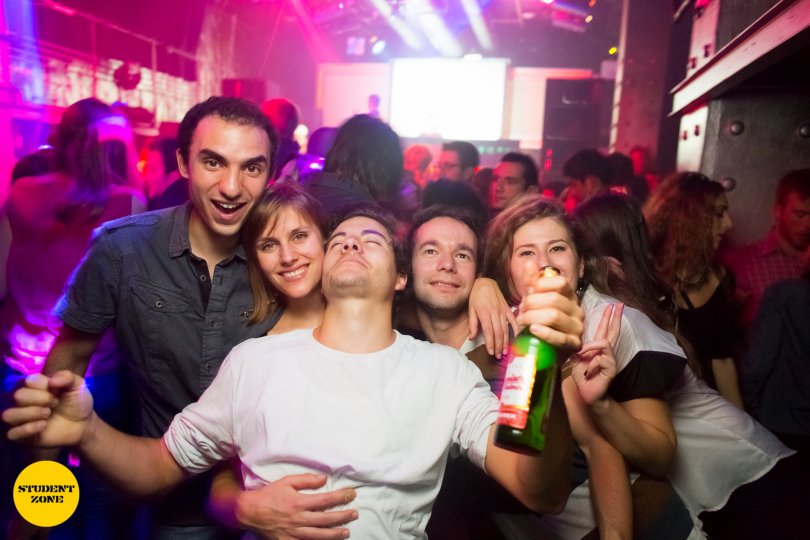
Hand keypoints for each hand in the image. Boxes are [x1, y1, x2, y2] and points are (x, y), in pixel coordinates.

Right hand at [2, 370, 93, 445]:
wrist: (83, 424)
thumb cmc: (76, 402)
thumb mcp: (77, 385)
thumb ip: (67, 377)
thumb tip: (51, 381)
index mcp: (33, 386)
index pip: (27, 381)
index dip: (44, 385)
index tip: (57, 390)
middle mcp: (22, 401)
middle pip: (17, 395)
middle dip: (40, 399)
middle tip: (55, 403)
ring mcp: (20, 419)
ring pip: (9, 415)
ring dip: (31, 413)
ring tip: (48, 414)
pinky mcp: (21, 436)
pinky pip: (12, 434)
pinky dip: (28, 429)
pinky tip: (43, 426)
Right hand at [236, 473, 357, 539]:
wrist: (249, 511)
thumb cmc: (269, 494)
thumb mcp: (286, 481)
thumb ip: (306, 480)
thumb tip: (324, 478)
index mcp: (300, 502)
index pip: (326, 500)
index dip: (341, 497)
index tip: (352, 494)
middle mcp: (299, 519)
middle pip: (326, 519)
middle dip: (343, 516)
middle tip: (355, 514)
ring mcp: (294, 532)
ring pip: (319, 535)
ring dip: (335, 534)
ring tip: (346, 532)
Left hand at [468, 277, 517, 357]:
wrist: (485, 281)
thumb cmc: (475, 295)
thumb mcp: (470, 309)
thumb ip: (472, 324)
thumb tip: (471, 337)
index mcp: (485, 313)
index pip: (489, 332)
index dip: (490, 343)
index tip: (490, 352)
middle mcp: (495, 313)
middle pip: (498, 333)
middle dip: (498, 346)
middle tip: (498, 356)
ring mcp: (502, 310)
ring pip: (506, 329)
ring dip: (506, 341)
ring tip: (505, 351)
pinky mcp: (507, 308)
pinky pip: (513, 320)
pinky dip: (516, 329)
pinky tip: (516, 337)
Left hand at [516, 261, 583, 351]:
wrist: (546, 348)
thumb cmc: (540, 320)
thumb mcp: (535, 300)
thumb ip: (532, 283)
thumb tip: (530, 263)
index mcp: (570, 296)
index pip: (561, 282)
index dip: (541, 285)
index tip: (528, 293)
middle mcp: (577, 309)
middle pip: (554, 299)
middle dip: (532, 303)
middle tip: (520, 310)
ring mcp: (578, 327)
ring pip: (554, 316)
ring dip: (533, 317)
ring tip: (522, 320)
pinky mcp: (575, 343)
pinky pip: (560, 337)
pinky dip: (544, 333)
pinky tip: (532, 330)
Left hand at [570, 303, 622, 405]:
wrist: (587, 394)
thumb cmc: (582, 377)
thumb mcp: (575, 360)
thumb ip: (577, 349)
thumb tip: (576, 341)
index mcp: (597, 348)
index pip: (604, 329)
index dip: (607, 317)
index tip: (610, 305)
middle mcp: (606, 351)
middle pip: (613, 330)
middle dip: (615, 317)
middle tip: (619, 304)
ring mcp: (610, 359)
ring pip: (604, 342)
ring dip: (590, 349)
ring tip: (583, 358)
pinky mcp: (611, 367)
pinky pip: (599, 358)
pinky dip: (590, 365)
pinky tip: (588, 372)